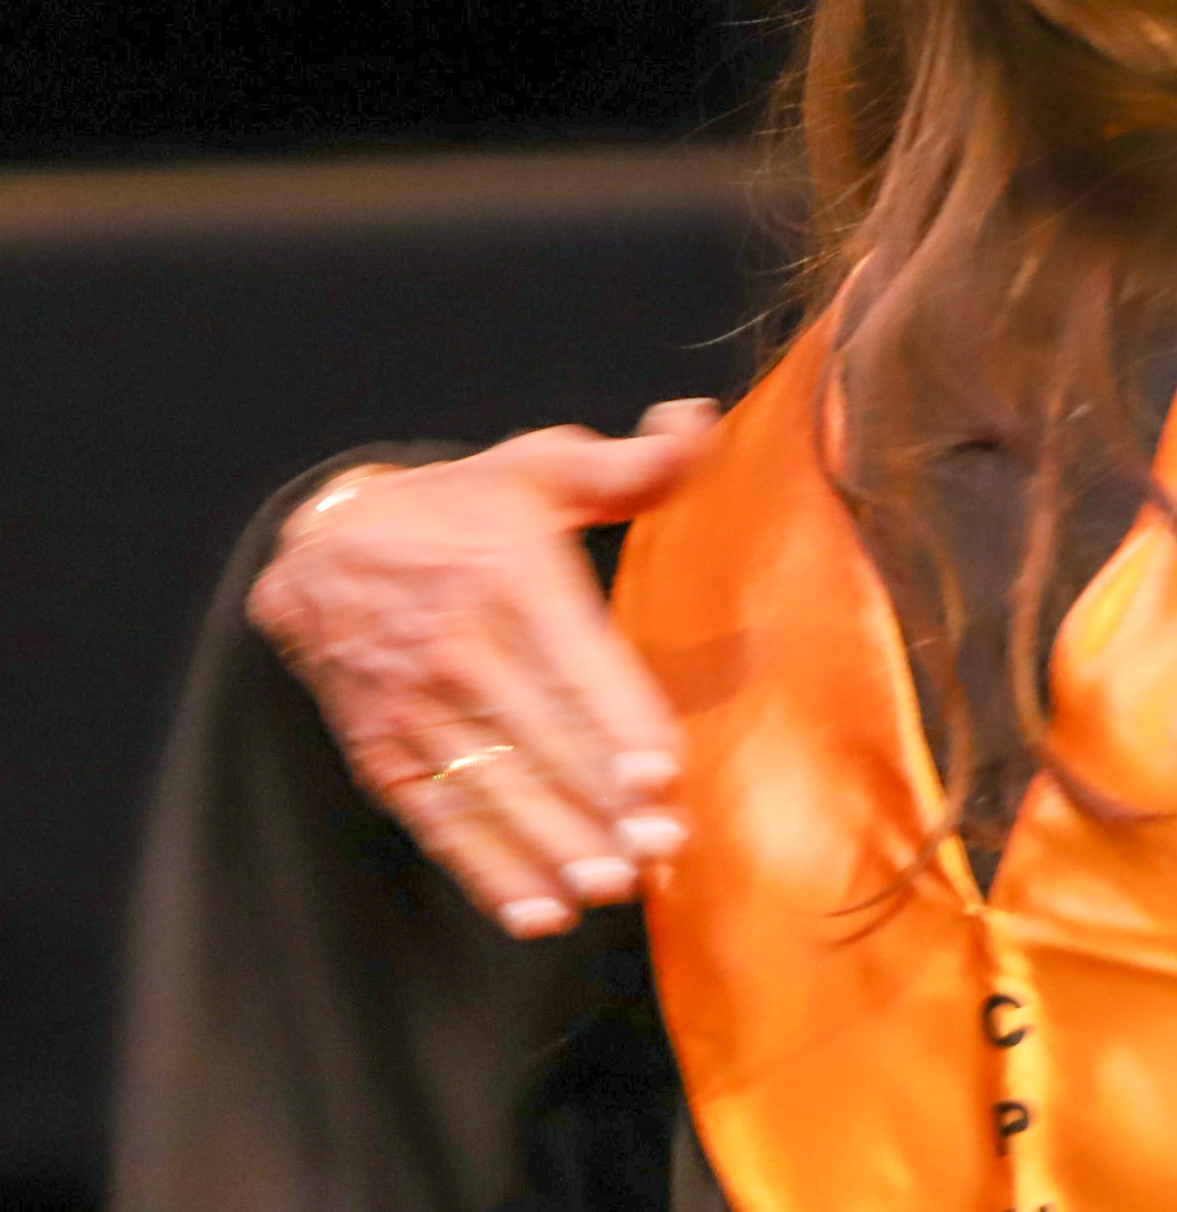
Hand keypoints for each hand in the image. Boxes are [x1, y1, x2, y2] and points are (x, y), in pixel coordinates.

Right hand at [244, 403, 718, 938]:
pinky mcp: (381, 752)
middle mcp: (456, 650)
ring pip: (491, 788)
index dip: (617, 721)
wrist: (317, 542)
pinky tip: (538, 914)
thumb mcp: (535, 467)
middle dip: (598, 801)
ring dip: (551, 846)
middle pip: (538, 738)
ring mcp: (412, 709)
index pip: (572, 662)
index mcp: (506, 579)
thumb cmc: (457, 507)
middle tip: (659, 851)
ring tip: (611, 888)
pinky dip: (486, 872)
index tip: (660, 775)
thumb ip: (626, 464)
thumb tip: (697, 424)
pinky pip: (438, 820)